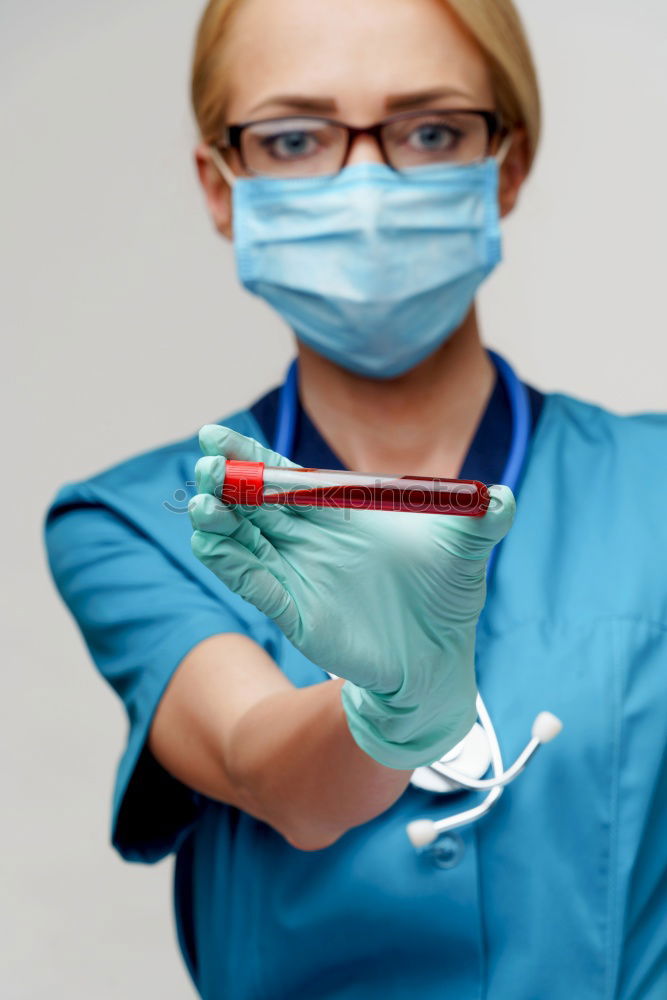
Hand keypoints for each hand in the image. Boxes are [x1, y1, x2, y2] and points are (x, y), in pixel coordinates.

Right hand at [189, 425, 514, 768]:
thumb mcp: (468, 547)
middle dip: (228, 481)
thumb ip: (484, 516)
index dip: (251, 455)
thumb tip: (503, 494)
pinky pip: (254, 581)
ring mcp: (298, 571)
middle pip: (255, 501)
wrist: (440, 657)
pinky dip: (230, 563)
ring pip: (245, 539)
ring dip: (220, 520)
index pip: (286, 475)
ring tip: (202, 503)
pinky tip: (210, 543)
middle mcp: (311, 536)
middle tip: (207, 466)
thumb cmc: (448, 594)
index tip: (215, 435)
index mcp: (341, 509)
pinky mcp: (294, 608)